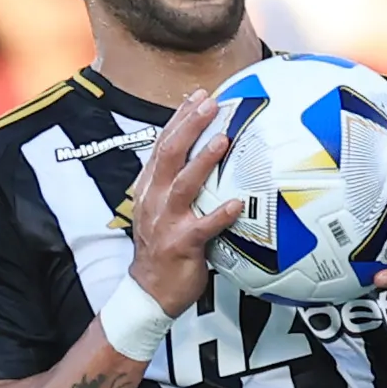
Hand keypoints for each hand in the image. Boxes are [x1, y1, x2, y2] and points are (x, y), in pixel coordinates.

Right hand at [124, 91, 249, 318]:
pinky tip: (237, 203)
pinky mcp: (181, 244)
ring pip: (182, 184)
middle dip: (189, 126)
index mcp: (151, 187)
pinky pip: (203, 226)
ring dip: (203, 161)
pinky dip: (220, 214)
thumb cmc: (163, 247)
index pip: (162, 145)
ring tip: (222, 140)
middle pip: (168, 154)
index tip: (198, 97)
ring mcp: (166, 221)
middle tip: (210, 105)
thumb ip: (179, 183)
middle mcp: (155, 199)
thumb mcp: (163, 208)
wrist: (149, 290)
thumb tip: (206, 156)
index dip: (179, 119)